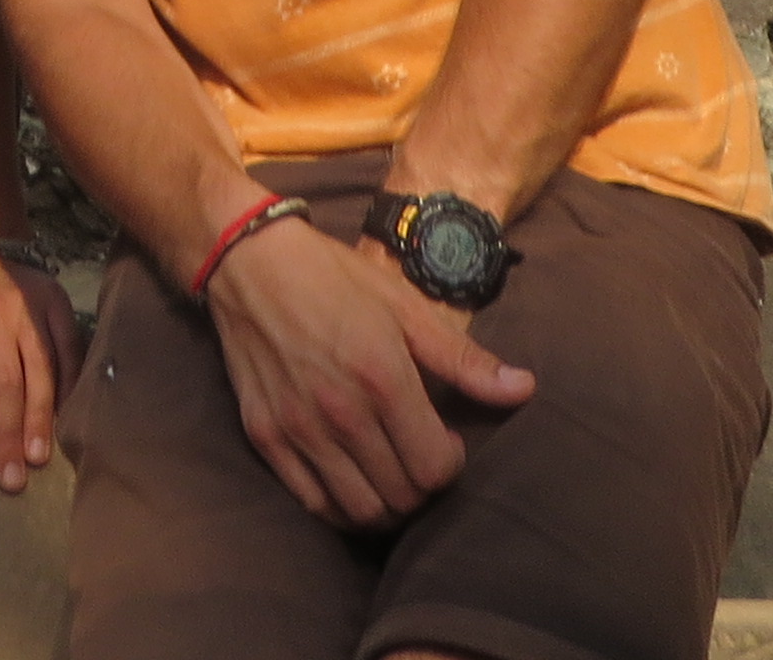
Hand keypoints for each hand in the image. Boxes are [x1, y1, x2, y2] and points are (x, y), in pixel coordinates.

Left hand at [0, 258, 84, 493]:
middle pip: (5, 387)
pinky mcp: (59, 305)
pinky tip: (65, 421)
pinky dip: (68, 389)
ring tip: (38, 458)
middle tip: (13, 481)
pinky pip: (68, 353)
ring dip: (40, 420)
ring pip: (40, 373)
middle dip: (8, 438)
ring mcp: (30, 311)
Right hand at [201, 215, 532, 529]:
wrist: (248, 261)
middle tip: (419, 455)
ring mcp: (299, 429)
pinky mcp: (265, 436)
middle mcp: (341, 412)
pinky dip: (340, 507)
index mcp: (383, 377)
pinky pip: (312, 503)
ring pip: (359, 510)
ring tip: (389, 472)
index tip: (446, 440)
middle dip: (423, 486)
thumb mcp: (405, 306)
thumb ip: (463, 358)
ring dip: (386, 503)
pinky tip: (351, 479)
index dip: (451, 464)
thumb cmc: (333, 278)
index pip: (434, 468)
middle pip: (402, 496)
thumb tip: (524, 388)